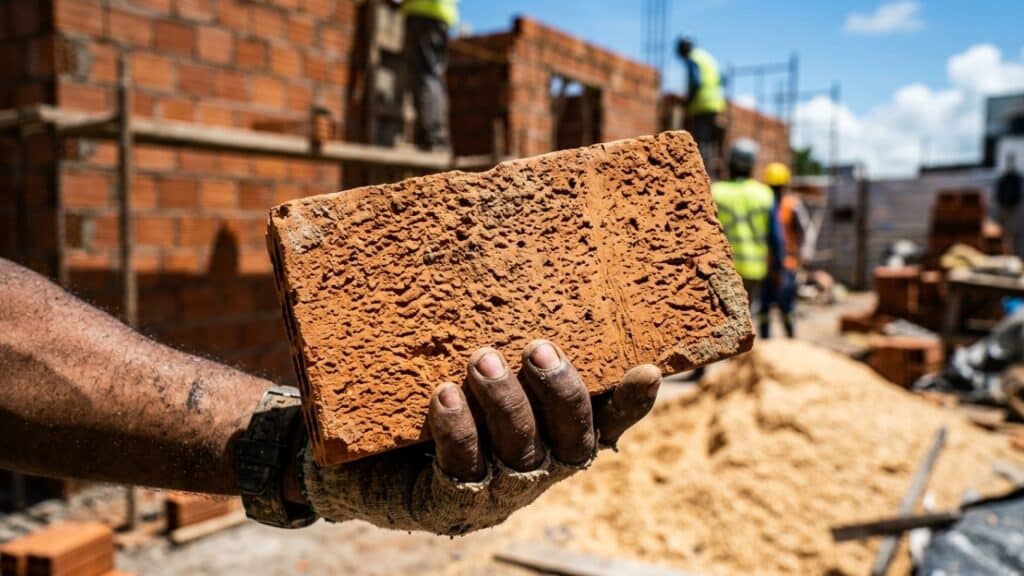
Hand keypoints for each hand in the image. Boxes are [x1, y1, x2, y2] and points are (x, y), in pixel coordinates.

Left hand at [298, 339, 660, 534]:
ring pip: (521, 450)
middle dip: (562, 391)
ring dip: (507, 403)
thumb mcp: (464, 363)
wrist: (357, 457)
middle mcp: (536, 463)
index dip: (631, 402)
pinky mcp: (450, 501)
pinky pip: (463, 468)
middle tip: (539, 348)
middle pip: (573, 438)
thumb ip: (493, 330)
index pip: (605, 419)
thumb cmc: (424, 396)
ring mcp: (497, 487)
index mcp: (552, 431)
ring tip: (481, 360)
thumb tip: (498, 238)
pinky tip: (443, 397)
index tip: (647, 368)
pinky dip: (458, 431)